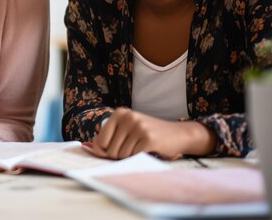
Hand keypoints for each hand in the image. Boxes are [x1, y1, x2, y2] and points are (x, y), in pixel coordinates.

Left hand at [90, 108, 215, 159]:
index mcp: (119, 113)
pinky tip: (147, 150)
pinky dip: (139, 157)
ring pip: (121, 154)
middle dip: (118, 156)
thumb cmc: (148, 135)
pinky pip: (133, 156)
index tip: (112, 153)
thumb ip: (110, 138)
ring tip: (140, 148)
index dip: (104, 152)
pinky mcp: (148, 138)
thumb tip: (93, 149)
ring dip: (130, 157)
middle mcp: (127, 117)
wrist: (178, 134)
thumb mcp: (128, 130)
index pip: (100, 140)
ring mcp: (138, 126)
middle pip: (110, 149)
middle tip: (131, 149)